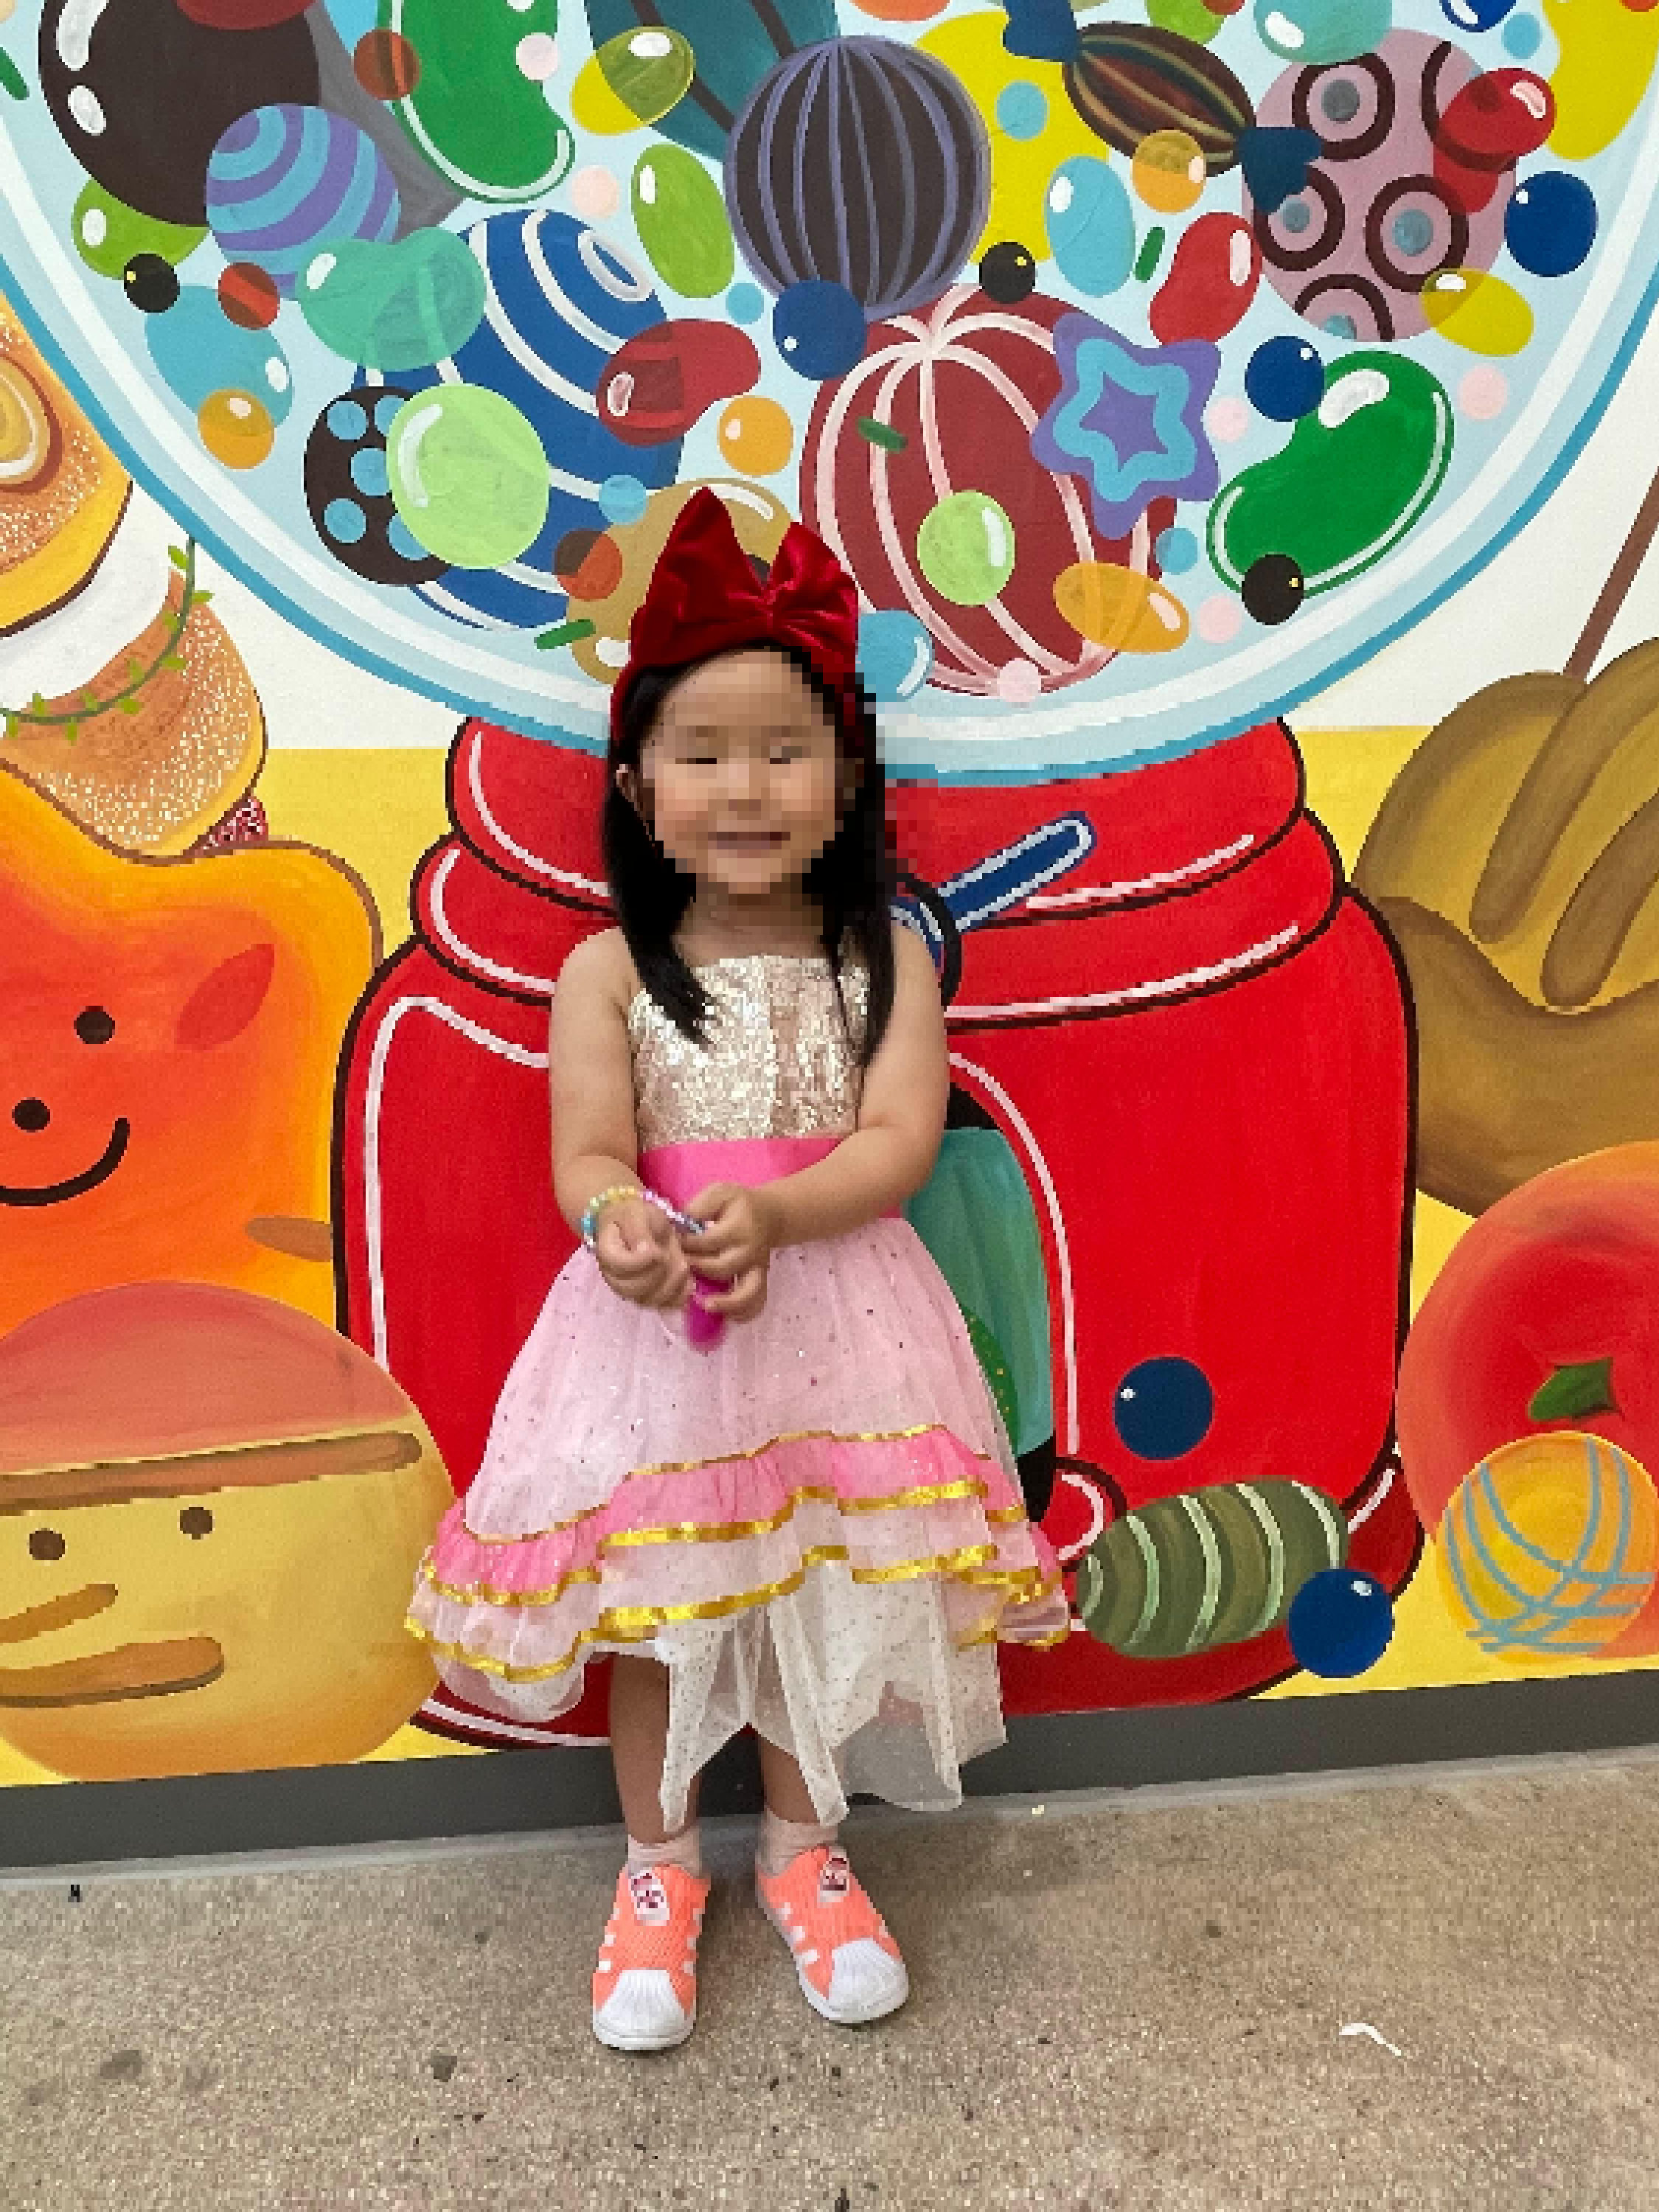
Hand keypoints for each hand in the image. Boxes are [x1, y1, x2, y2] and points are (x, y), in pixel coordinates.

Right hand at [592, 1195, 690, 1310]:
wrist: (636, 1225)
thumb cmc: (634, 1216)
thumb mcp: (636, 1213)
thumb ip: (640, 1232)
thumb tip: (648, 1253)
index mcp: (608, 1253)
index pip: (621, 1266)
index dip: (643, 1261)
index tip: (657, 1249)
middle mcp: (614, 1277)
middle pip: (634, 1288)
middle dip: (660, 1273)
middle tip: (671, 1255)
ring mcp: (630, 1290)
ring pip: (650, 1300)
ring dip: (673, 1284)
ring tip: (683, 1265)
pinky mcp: (647, 1296)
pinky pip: (663, 1306)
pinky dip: (679, 1296)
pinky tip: (688, 1281)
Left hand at [680, 1182, 778, 1323]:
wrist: (769, 1213)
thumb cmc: (737, 1204)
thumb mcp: (718, 1192)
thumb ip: (699, 1206)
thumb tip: (680, 1226)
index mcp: (739, 1226)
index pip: (709, 1241)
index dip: (687, 1244)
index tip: (674, 1242)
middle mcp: (751, 1250)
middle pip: (723, 1267)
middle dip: (698, 1270)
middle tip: (681, 1268)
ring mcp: (758, 1268)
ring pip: (747, 1292)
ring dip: (727, 1303)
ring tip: (706, 1305)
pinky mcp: (760, 1280)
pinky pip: (757, 1301)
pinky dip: (744, 1313)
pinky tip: (726, 1316)